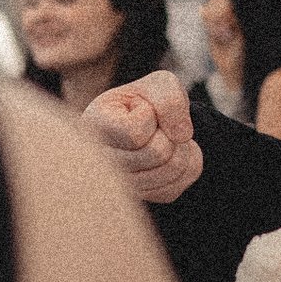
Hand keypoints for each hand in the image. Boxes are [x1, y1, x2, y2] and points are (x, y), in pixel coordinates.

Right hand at [84, 69, 202, 203]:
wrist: (143, 122)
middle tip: (157, 125)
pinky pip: (183, 181)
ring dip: (181, 146)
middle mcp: (101, 164)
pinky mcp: (147, 197)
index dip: (149, 115)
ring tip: (163, 137)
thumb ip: (169, 99)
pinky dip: (188, 160)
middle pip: (159, 153)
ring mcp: (122, 186)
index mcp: (93, 128)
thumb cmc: (143, 102)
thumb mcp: (156, 84)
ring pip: (174, 169)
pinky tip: (170, 153)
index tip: (139, 109)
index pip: (135, 133)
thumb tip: (182, 136)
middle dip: (169, 132)